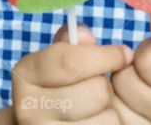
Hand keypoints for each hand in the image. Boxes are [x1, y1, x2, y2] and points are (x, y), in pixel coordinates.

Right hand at [11, 21, 133, 123]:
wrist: (45, 123)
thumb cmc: (60, 87)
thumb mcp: (60, 60)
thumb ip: (73, 42)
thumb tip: (85, 35)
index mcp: (25, 74)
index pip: (70, 60)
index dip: (105, 55)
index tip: (124, 54)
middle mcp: (28, 108)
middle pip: (95, 90)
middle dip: (105, 86)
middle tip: (97, 88)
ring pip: (106, 117)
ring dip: (109, 111)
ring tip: (95, 110)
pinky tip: (94, 122)